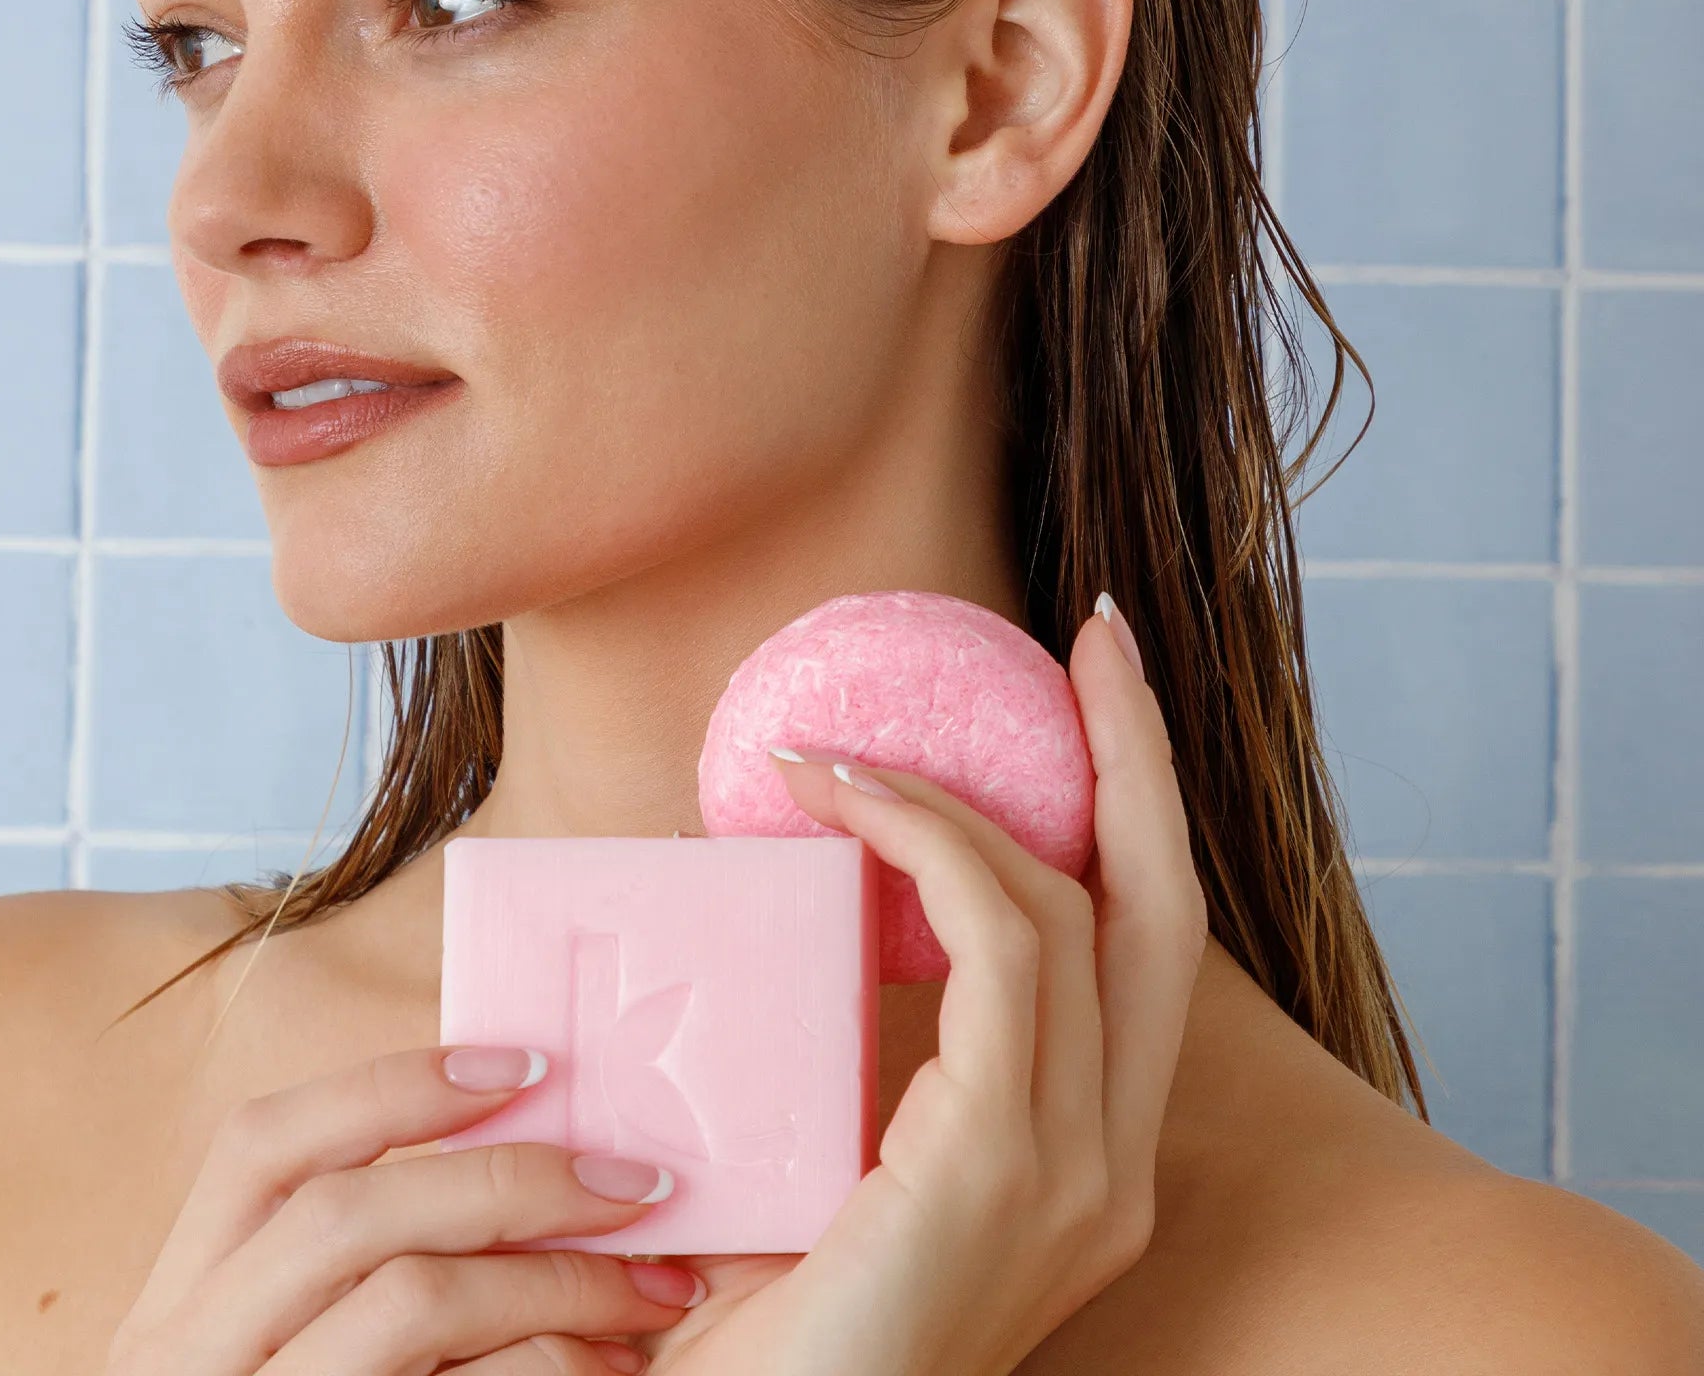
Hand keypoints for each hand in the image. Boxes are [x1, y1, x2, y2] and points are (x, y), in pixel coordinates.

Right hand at [105, 1045, 708, 1373]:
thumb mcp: (277, 1342)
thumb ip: (350, 1255)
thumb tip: (512, 1127)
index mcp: (177, 1302)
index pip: (263, 1142)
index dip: (392, 1084)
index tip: (527, 1066)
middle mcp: (192, 1360)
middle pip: (349, 1212)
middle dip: (512, 1179)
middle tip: (636, 1186)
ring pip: (410, 1300)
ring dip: (556, 1281)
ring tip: (652, 1286)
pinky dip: (547, 1366)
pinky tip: (609, 1364)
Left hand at [631, 598, 1207, 1375]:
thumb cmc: (775, 1329)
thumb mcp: (842, 1175)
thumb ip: (873, 1064)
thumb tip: (820, 916)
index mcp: (1088, 1164)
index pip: (1142, 955)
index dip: (1135, 815)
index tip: (1092, 694)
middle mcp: (1111, 1167)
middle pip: (1164, 910)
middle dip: (1139, 755)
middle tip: (1097, 633)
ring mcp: (1076, 1174)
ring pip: (1069, 912)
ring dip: (960, 798)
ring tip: (838, 755)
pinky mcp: (1003, 1163)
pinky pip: (998, 945)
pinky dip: (924, 843)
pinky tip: (839, 800)